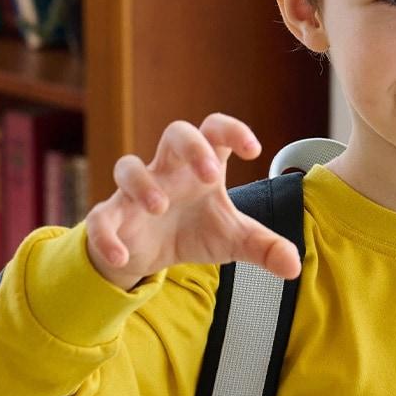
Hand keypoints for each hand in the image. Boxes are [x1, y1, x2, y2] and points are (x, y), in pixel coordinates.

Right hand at [84, 114, 300, 289]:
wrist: (150, 255)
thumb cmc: (195, 231)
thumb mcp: (234, 240)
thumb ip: (265, 247)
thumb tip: (294, 265)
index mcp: (202, 167)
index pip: (215, 131)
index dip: (233, 131)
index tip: (254, 150)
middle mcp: (169, 170)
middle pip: (175, 132)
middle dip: (192, 146)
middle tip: (212, 175)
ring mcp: (136, 192)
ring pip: (128, 167)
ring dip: (144, 184)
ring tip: (161, 208)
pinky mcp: (111, 217)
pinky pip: (101, 218)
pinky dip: (107, 237)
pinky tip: (122, 257)